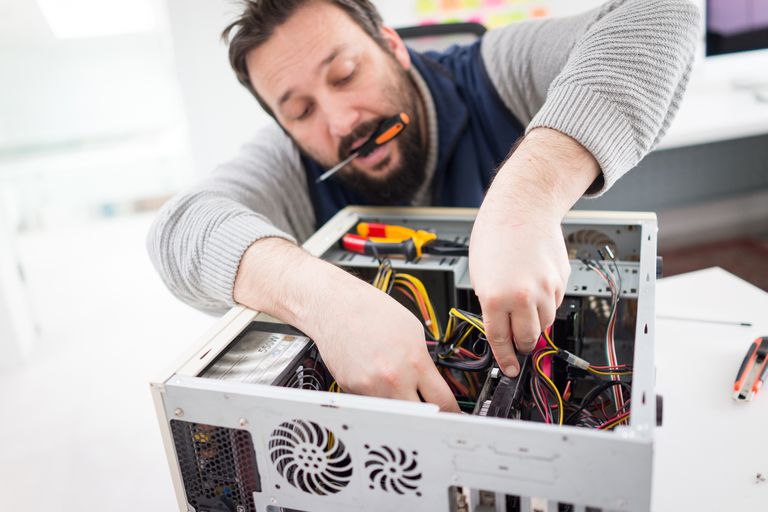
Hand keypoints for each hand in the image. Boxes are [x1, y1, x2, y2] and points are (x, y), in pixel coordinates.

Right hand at [234, 238, 459, 411]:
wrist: (335, 306)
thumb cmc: (371, 311)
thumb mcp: (412, 330)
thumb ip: (425, 360)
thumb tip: (434, 381)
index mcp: (414, 362)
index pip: (443, 401)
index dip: (453, 413)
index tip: (454, 416)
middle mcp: (393, 379)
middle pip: (420, 417)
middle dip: (428, 416)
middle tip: (431, 413)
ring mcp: (370, 389)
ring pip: (394, 416)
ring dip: (401, 410)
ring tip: (399, 392)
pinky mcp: (351, 391)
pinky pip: (371, 405)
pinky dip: (378, 400)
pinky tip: (375, 381)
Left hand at [469, 205, 569, 376]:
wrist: (522, 208)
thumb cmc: (495, 234)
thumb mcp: (479, 276)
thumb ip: (491, 305)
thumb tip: (501, 326)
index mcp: (497, 298)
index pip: (502, 340)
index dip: (506, 358)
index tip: (510, 368)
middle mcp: (524, 297)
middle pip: (529, 338)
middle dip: (523, 345)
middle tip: (518, 344)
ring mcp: (546, 289)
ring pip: (546, 323)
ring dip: (536, 323)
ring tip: (525, 309)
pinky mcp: (561, 280)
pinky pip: (555, 303)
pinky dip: (547, 303)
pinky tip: (536, 288)